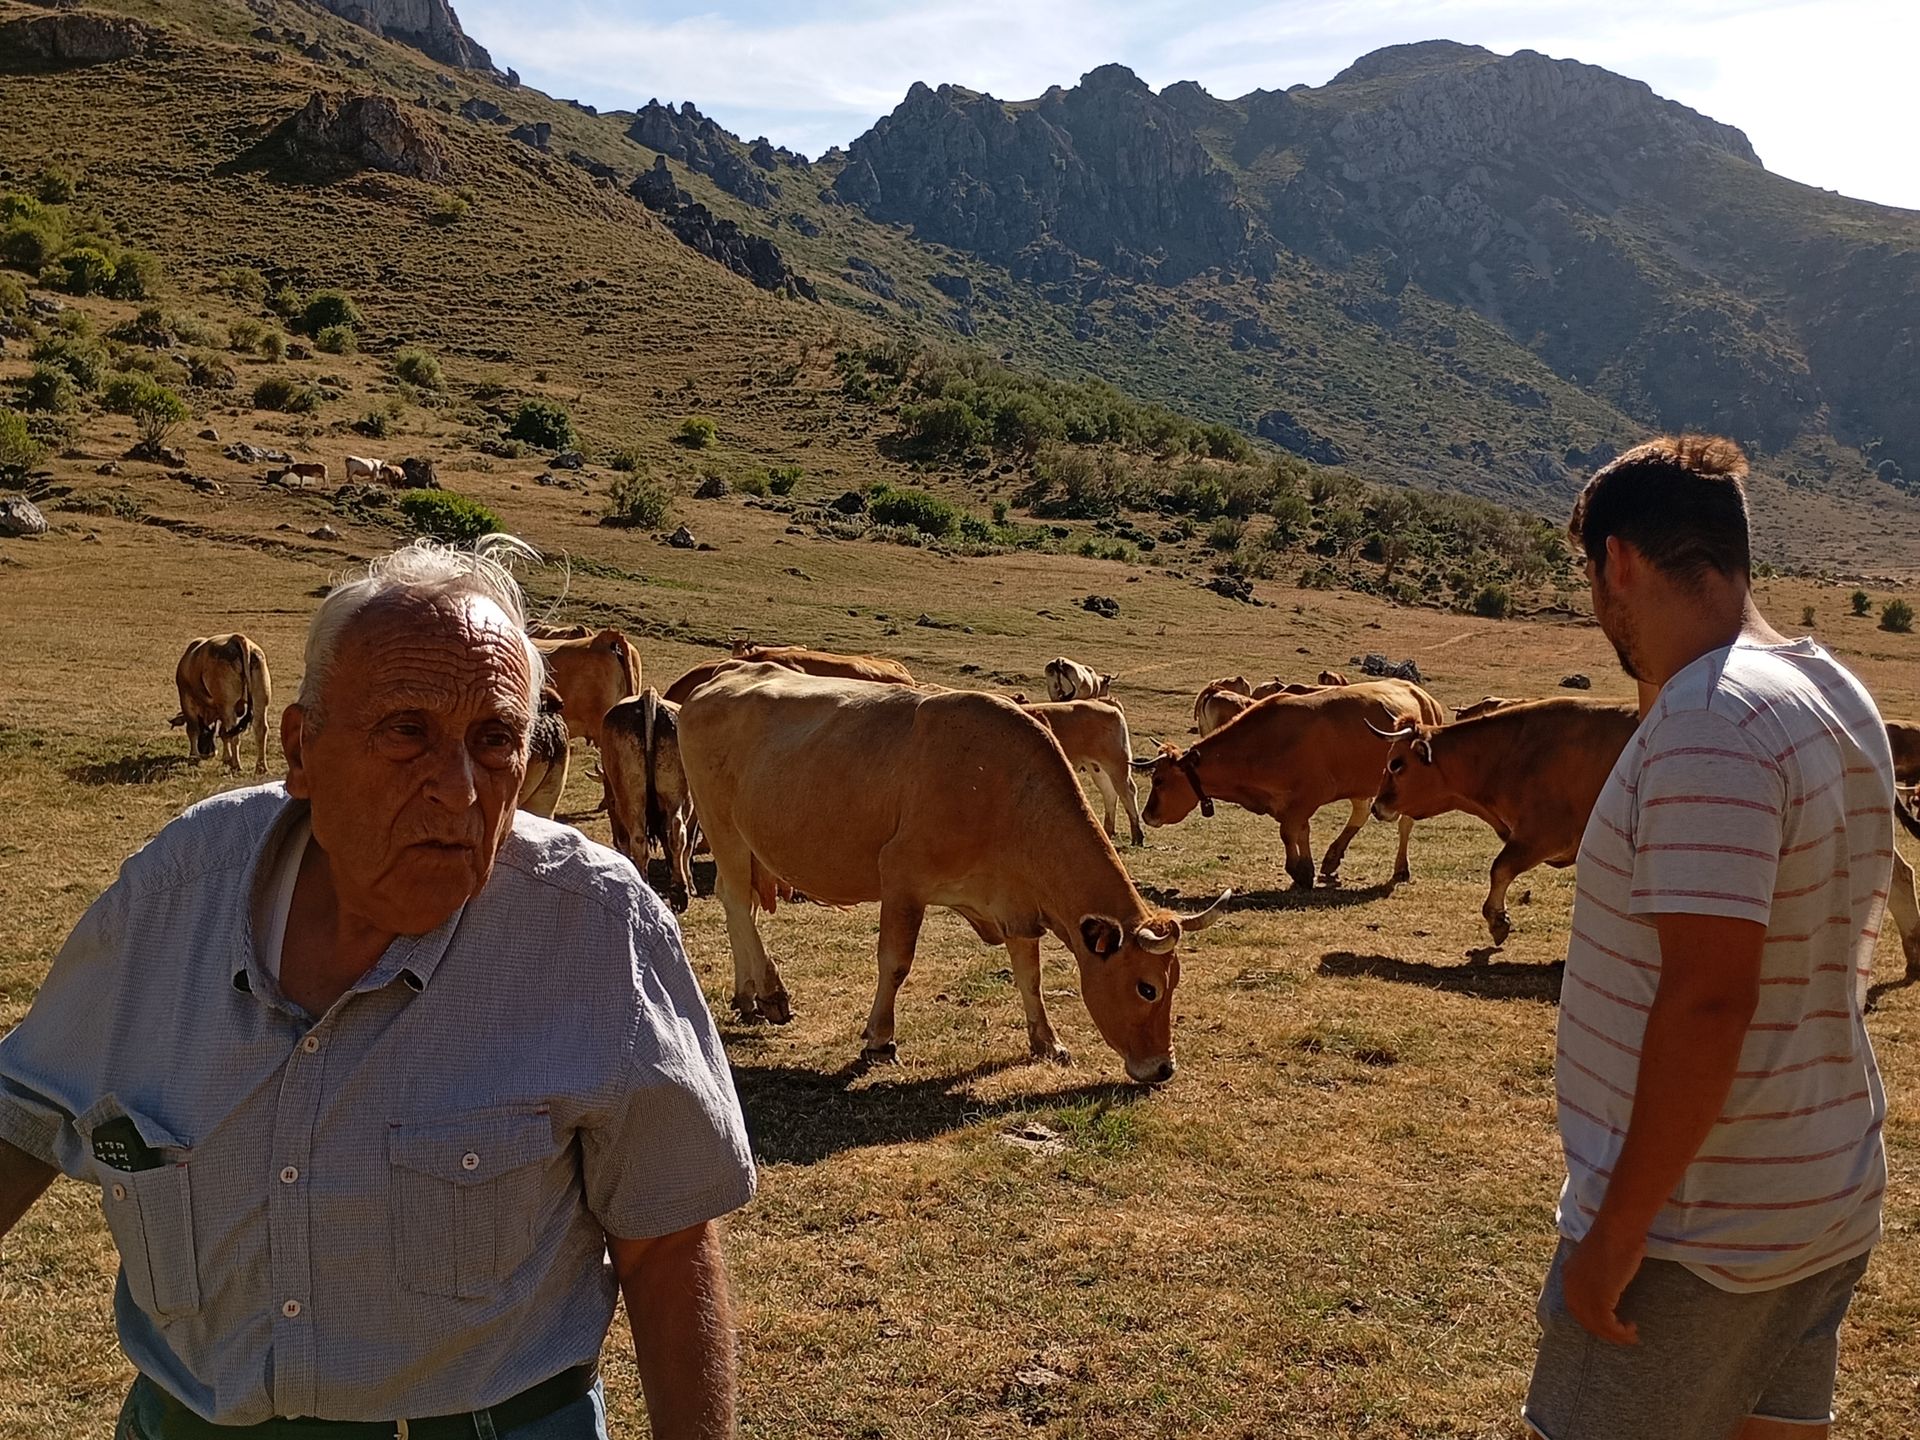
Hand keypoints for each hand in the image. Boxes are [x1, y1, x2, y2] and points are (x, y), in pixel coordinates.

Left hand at [1562, 1222, 1645, 1344]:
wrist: (1618, 1229)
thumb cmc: (1615, 1238)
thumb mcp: (1601, 1260)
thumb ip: (1599, 1276)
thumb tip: (1610, 1288)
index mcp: (1569, 1276)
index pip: (1577, 1308)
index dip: (1593, 1320)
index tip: (1611, 1325)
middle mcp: (1571, 1287)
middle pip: (1585, 1320)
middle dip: (1605, 1332)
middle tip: (1624, 1335)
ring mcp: (1583, 1294)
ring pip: (1597, 1326)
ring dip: (1616, 1335)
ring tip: (1632, 1334)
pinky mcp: (1598, 1299)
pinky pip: (1608, 1325)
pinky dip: (1621, 1332)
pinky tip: (1632, 1328)